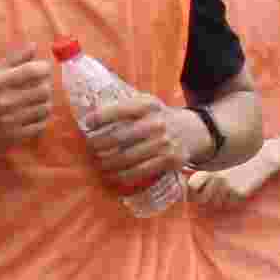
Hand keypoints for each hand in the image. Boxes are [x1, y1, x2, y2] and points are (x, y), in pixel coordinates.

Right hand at [0, 52, 62, 159]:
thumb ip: (12, 60)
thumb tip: (34, 46)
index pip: (33, 71)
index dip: (43, 68)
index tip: (42, 68)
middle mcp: (4, 102)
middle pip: (44, 90)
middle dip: (45, 84)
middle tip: (40, 84)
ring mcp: (10, 122)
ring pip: (45, 108)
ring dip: (45, 101)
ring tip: (36, 99)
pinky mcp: (14, 138)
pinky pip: (40, 125)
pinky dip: (41, 118)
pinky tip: (33, 113)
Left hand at [76, 90, 193, 192]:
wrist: (192, 131)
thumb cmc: (158, 117)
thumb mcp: (146, 104)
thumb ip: (124, 107)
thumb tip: (90, 117)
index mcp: (148, 104)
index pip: (117, 110)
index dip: (98, 118)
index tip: (86, 125)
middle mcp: (156, 123)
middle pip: (118, 137)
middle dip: (98, 144)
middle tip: (90, 149)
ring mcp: (164, 143)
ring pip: (126, 157)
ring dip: (107, 163)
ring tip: (99, 163)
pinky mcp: (169, 160)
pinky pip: (139, 171)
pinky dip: (122, 176)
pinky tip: (113, 175)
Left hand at [198, 150, 276, 204]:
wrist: (262, 158)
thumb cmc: (239, 160)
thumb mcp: (219, 162)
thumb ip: (204, 172)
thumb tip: (187, 184)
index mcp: (210, 168)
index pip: (192, 185)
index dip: (193, 189)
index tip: (198, 189)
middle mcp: (217, 177)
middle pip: (202, 198)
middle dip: (207, 197)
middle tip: (217, 189)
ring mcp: (228, 186)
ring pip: (217, 202)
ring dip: (222, 197)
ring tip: (231, 185)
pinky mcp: (239, 193)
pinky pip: (231, 203)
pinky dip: (234, 198)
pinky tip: (240, 186)